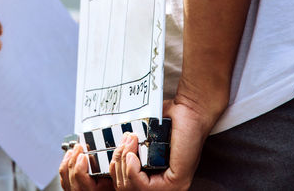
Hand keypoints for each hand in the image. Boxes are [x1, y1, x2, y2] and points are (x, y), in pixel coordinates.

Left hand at [59, 144, 113, 190]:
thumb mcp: (111, 182)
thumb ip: (106, 169)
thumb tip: (98, 155)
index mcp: (89, 189)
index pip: (79, 173)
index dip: (80, 161)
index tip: (84, 154)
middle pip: (69, 172)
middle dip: (73, 156)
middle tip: (78, 147)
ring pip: (64, 174)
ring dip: (67, 160)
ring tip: (72, 151)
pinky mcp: (69, 190)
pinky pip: (63, 178)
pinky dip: (65, 167)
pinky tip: (68, 160)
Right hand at [109, 85, 225, 190]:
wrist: (189, 110)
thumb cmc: (167, 121)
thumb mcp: (140, 138)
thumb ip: (126, 148)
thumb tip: (104, 154)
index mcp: (152, 178)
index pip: (123, 184)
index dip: (112, 171)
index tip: (108, 153)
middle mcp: (160, 186)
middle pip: (123, 187)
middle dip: (116, 163)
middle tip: (124, 142)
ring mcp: (169, 187)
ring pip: (130, 188)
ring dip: (124, 162)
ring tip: (129, 143)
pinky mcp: (176, 183)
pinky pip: (142, 186)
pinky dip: (131, 170)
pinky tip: (133, 154)